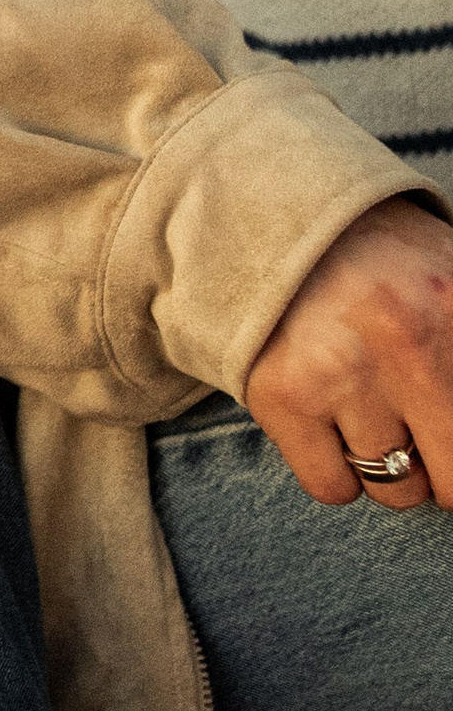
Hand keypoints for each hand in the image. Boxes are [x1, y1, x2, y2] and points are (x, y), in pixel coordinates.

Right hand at [244, 196, 452, 509]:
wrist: (276, 220)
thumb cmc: (380, 263)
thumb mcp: (452, 288)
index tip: (439, 424)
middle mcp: (408, 348)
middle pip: (452, 481)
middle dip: (439, 466)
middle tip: (420, 431)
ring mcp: (342, 375)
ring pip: (395, 490)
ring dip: (387, 466)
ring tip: (369, 412)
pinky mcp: (284, 397)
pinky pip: (332, 488)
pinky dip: (335, 472)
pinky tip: (329, 426)